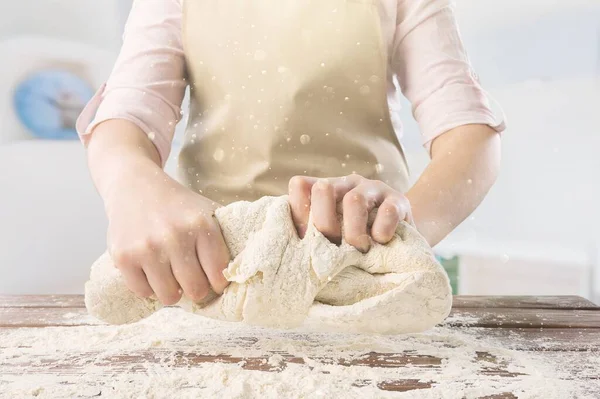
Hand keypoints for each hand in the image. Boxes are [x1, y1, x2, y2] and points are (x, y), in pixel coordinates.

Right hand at [104, 159, 229, 304]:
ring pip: (169, 297)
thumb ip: (228, 236)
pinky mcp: (123, 256)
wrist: (134, 185)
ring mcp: (147, 247)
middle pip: (196, 290)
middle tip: (192, 281)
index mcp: (202, 225)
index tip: (214, 281)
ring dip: (172, 291)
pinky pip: (143, 292)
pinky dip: (148, 287)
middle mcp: (175, 236)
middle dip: (196, 290)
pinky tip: (151, 271)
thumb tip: (251, 270)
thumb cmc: (178, 206)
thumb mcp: (207, 212)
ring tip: (172, 277)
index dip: (218, 283)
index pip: (219, 275)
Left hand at [288, 174, 411, 251]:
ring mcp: (373, 189)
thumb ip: (312, 235)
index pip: (300, 186)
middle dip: (325, 225)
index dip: (299, 212)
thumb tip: (292, 252)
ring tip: (360, 249)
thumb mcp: (332, 236)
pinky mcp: (399, 201)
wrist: (401, 239)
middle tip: (335, 247)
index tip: (306, 239)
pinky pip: (388, 211)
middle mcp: (347, 184)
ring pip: (354, 200)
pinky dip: (381, 231)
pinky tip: (381, 241)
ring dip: (354, 232)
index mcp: (326, 191)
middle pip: (323, 190)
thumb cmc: (357, 241)